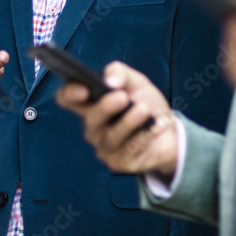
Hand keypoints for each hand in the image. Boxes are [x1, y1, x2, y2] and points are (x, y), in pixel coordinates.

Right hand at [56, 62, 178, 180]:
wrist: (169, 131)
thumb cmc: (145, 104)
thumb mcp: (135, 81)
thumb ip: (120, 73)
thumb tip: (109, 80)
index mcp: (90, 103)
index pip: (67, 99)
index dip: (69, 93)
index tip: (84, 89)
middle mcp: (93, 126)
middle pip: (91, 118)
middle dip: (106, 107)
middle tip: (122, 97)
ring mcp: (103, 146)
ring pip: (110, 136)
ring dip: (129, 122)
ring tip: (144, 110)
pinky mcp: (118, 162)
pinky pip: (129, 149)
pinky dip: (145, 135)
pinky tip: (156, 126)